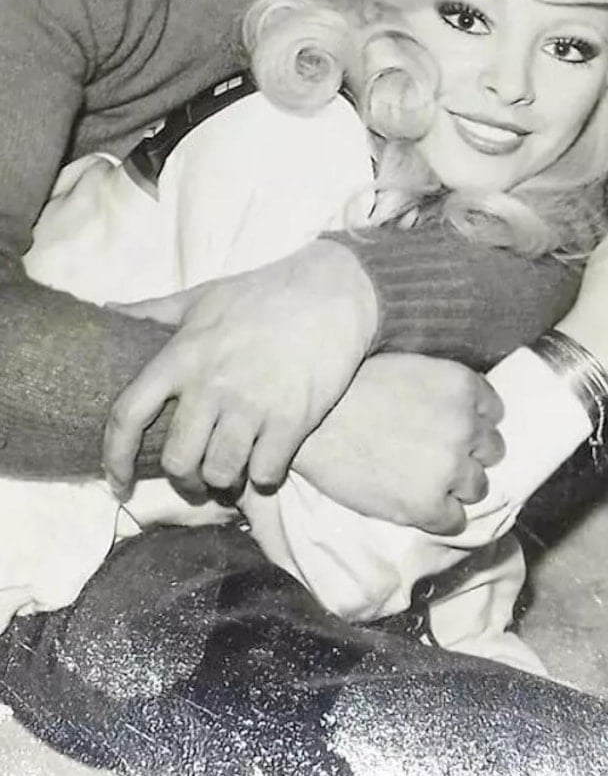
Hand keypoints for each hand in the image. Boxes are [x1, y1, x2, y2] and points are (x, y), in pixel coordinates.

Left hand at [102, 241, 377, 497]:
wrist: (332, 291)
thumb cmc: (262, 294)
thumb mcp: (201, 297)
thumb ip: (152, 311)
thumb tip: (107, 310)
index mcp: (181, 355)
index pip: (128, 416)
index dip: (115, 458)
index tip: (119, 484)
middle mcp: (211, 384)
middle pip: (178, 460)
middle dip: (185, 480)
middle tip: (197, 480)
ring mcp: (253, 403)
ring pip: (221, 473)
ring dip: (225, 482)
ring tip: (233, 473)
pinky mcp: (293, 418)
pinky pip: (266, 474)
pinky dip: (264, 477)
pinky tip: (268, 462)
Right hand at [292, 353, 505, 533]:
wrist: (310, 425)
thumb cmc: (346, 390)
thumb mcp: (406, 370)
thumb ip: (440, 392)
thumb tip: (457, 413)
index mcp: (461, 387)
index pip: (494, 412)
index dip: (473, 423)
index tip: (453, 430)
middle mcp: (466, 426)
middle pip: (491, 451)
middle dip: (468, 455)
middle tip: (436, 457)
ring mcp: (450, 468)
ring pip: (478, 488)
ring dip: (456, 488)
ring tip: (424, 483)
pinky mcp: (428, 505)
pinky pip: (455, 521)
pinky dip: (439, 517)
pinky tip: (415, 506)